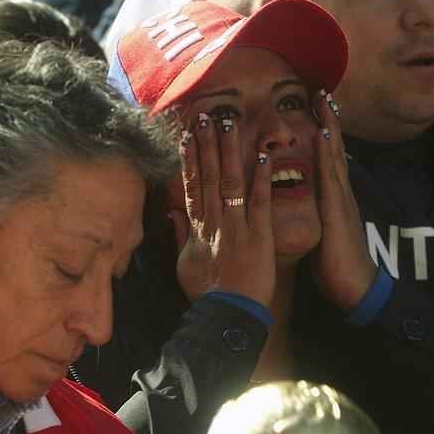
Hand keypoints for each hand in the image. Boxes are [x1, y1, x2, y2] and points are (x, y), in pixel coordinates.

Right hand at [171, 113, 275, 306]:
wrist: (227, 316)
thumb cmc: (207, 294)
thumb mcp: (184, 264)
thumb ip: (180, 236)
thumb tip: (172, 213)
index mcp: (198, 228)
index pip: (191, 185)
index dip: (189, 159)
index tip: (187, 135)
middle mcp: (214, 222)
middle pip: (208, 176)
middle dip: (207, 145)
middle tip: (206, 116)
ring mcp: (236, 227)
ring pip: (231, 183)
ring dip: (229, 152)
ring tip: (229, 124)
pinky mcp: (259, 236)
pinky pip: (260, 202)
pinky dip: (260, 179)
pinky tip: (262, 156)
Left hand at [310, 90, 376, 310]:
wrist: (356, 288)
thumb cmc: (335, 264)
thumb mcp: (322, 232)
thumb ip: (316, 212)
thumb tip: (305, 202)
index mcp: (333, 198)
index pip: (327, 158)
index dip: (323, 131)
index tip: (314, 106)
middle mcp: (339, 193)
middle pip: (333, 149)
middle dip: (327, 119)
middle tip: (320, 88)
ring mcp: (341, 200)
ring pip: (334, 156)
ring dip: (329, 127)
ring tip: (323, 99)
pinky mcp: (338, 211)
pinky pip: (331, 178)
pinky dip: (328, 155)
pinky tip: (324, 135)